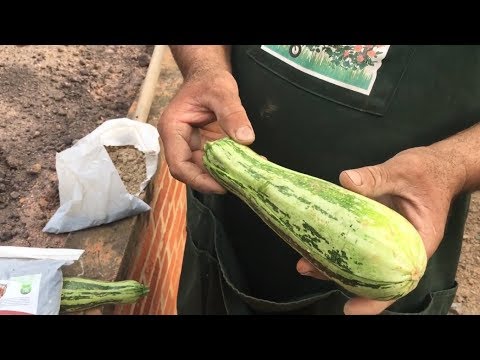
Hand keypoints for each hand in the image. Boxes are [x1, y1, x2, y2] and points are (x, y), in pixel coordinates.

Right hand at [158, 69, 254, 193]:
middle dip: (215, 181)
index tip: (221, 186)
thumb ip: (233, 113)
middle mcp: (180, 142)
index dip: (199, 180)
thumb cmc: (208, 79)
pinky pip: (217, 163)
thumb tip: (246, 138)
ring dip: (225, 176)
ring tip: (247, 177)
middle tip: (240, 184)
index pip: (179, 165)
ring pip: (205, 171)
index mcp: (172, 129)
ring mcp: (193, 146)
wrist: (208, 75)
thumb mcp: (222, 92)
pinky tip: (249, 165)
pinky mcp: (206, 148)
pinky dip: (231, 166)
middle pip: (193, 172)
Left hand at [296, 146, 465, 314]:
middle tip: (308, 269)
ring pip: (359, 261)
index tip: (352, 309)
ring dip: (331, 262)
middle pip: (371, 275)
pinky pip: (354, 242)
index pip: (398, 281)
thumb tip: (348, 181)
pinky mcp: (373, 229)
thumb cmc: (427, 174)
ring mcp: (385, 240)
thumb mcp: (404, 172)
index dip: (376, 299)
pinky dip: (336, 243)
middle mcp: (400, 248)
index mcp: (418, 243)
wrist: (434, 168)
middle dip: (339, 278)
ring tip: (303, 261)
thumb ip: (377, 178)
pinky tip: (314, 241)